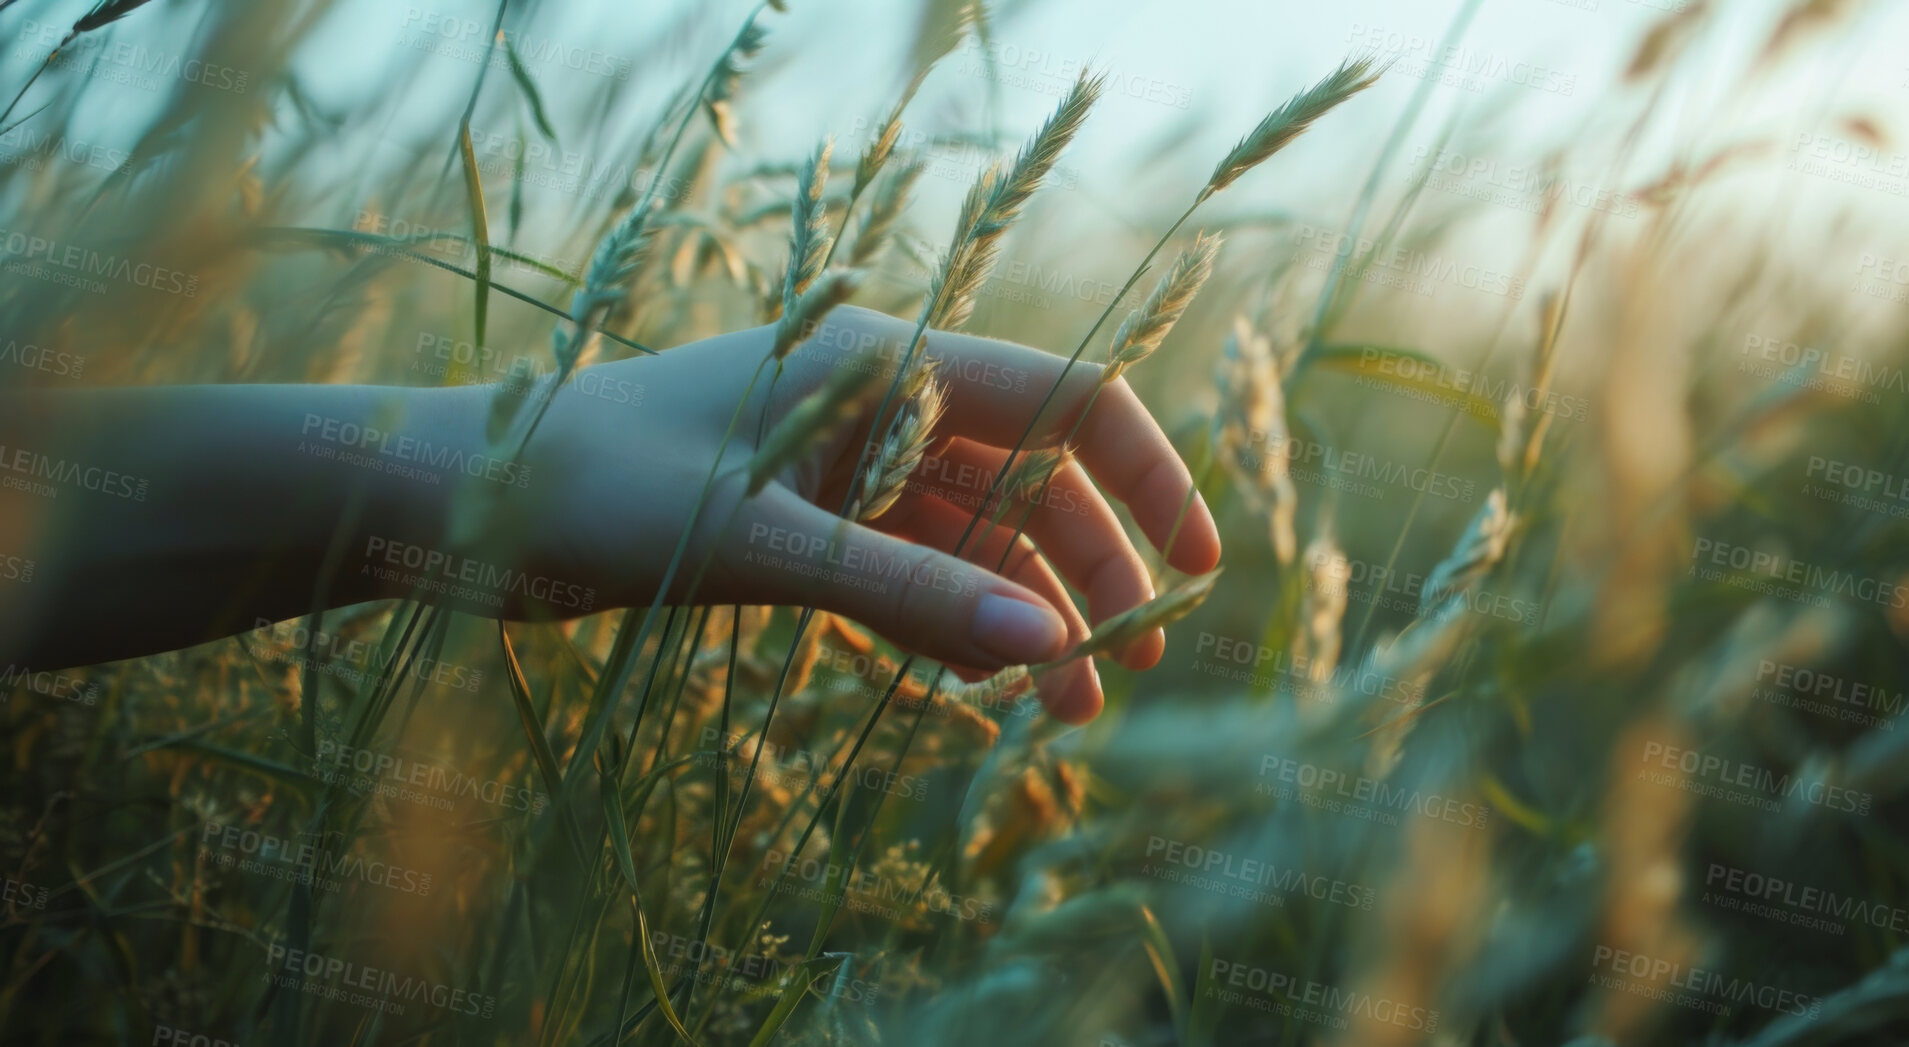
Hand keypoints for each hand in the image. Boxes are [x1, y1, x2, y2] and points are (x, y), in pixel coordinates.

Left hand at [503, 305, 1221, 722]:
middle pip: (1032, 475)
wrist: (460, 502)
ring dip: (1026, 609)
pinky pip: (912, 571)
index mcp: (885, 360)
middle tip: (1130, 667)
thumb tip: (1048, 650)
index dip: (1146, 475)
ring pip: (975, 534)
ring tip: (1069, 708)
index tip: (1197, 566)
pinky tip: (987, 689)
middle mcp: (879, 401)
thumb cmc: (595, 485)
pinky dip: (954, 624)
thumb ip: (907, 592)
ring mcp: (843, 464)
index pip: (1065, 398)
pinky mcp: (803, 522)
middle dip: (1091, 565)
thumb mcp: (760, 541)